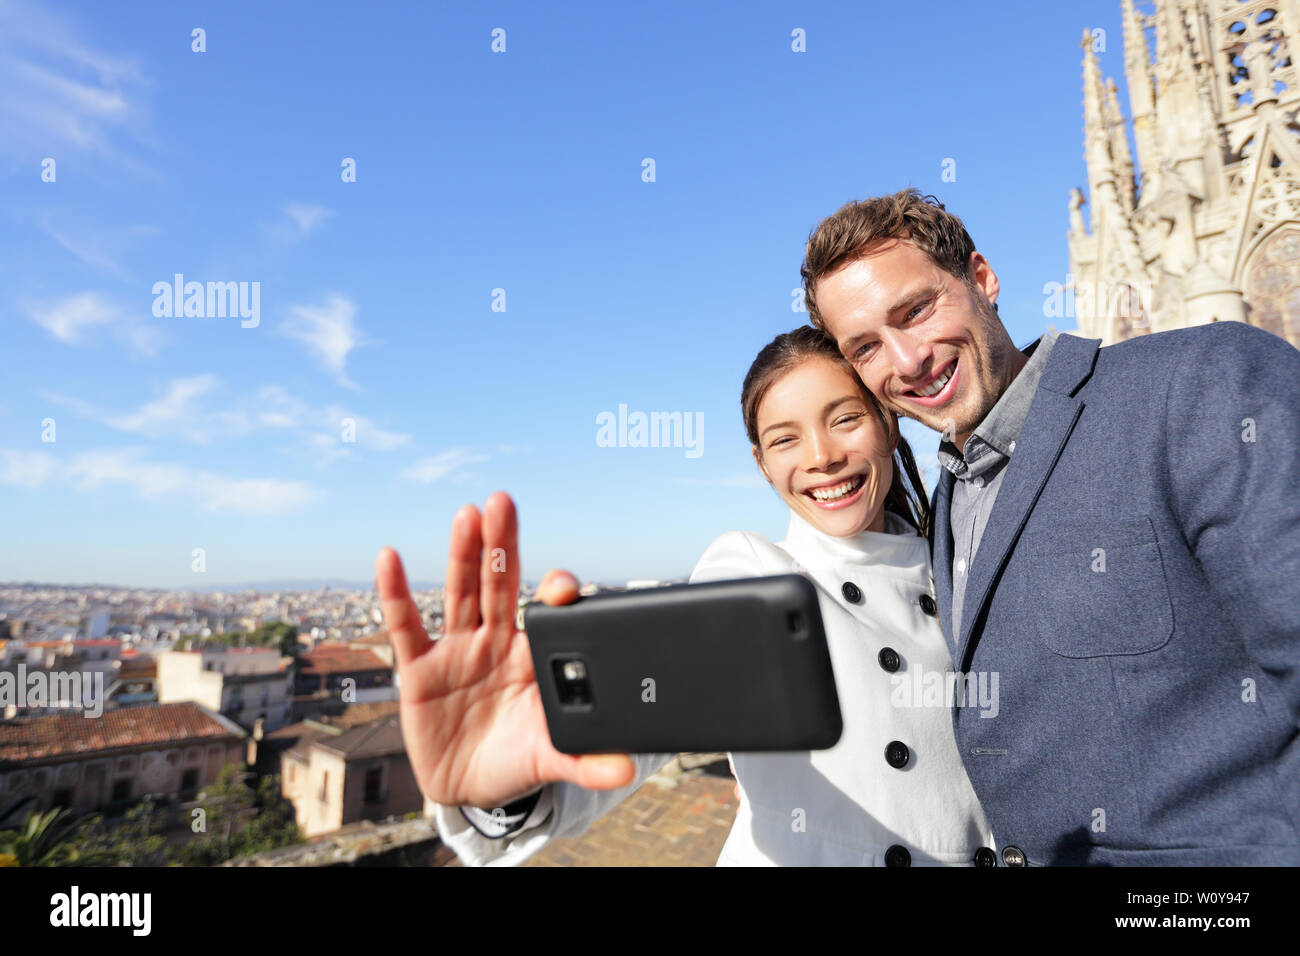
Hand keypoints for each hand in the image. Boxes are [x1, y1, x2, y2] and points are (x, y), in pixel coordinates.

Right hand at [376, 491, 636, 810]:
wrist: (468, 789)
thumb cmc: (514, 760)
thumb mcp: (550, 760)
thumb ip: (584, 761)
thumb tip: (626, 771)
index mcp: (531, 657)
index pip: (546, 613)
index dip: (554, 594)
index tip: (564, 586)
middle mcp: (495, 643)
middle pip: (499, 584)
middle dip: (502, 544)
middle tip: (504, 501)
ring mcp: (457, 651)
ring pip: (460, 593)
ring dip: (462, 554)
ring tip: (467, 514)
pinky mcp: (419, 669)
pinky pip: (405, 626)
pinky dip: (394, 593)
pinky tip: (389, 558)